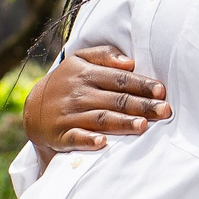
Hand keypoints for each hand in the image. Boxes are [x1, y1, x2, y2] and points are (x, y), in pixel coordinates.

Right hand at [24, 46, 170, 153]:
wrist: (33, 108)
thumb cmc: (66, 82)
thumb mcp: (79, 59)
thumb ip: (104, 55)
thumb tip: (129, 62)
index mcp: (86, 74)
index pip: (119, 79)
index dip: (141, 84)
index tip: (161, 90)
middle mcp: (79, 94)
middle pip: (115, 100)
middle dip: (141, 105)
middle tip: (165, 111)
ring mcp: (69, 115)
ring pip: (100, 119)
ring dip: (122, 123)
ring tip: (143, 126)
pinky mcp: (61, 135)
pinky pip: (75, 138)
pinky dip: (88, 141)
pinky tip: (103, 143)